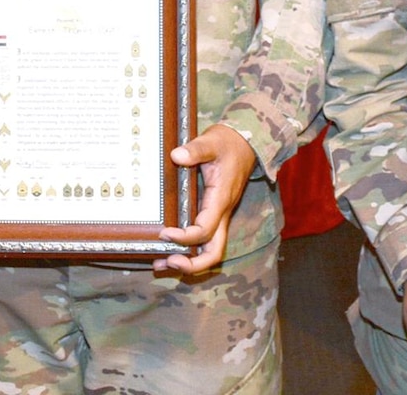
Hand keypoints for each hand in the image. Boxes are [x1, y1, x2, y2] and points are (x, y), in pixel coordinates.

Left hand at [156, 124, 257, 273]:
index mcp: (220, 199)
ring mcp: (219, 216)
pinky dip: (188, 250)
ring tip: (160, 264)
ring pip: (209, 250)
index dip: (185, 237)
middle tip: (168, 262)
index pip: (205, 230)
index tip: (165, 232)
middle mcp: (222, 213)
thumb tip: (177, 156)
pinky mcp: (213, 214)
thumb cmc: (228, 143)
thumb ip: (196, 150)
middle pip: (214, 252)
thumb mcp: (212, 141)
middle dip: (193, 264)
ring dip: (188, 263)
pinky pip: (204, 239)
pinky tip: (167, 250)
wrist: (246, 142)